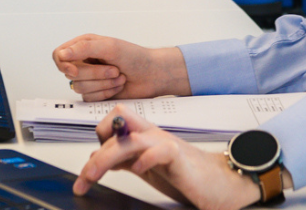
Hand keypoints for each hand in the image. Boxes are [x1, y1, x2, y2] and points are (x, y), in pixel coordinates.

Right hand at [52, 34, 191, 100]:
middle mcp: (84, 62)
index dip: (63, 64)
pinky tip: (118, 86)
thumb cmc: (135, 57)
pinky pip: (89, 98)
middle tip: (114, 69)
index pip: (59, 55)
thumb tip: (62, 54)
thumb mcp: (110, 47)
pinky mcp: (95, 94)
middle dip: (95, 74)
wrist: (152, 75)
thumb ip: (84, 48)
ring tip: (119, 77)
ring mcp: (89, 79)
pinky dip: (106, 93)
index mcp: (84, 46)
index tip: (74, 70)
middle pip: (70, 74)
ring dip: (103, 83)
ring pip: (80, 88)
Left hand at [75, 107, 259, 209]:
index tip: (88, 170)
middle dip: (95, 155)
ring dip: (107, 158)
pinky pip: (161, 150)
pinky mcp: (180, 157)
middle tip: (84, 180)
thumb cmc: (187, 176)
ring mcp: (166, 144)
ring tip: (94, 176)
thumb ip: (125, 160)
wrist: (222, 183)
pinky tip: (136, 170)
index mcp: (144, 137)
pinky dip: (145, 159)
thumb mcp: (147, 168)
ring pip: (130, 139)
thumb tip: (99, 158)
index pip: (113, 123)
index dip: (97, 141)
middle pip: (116, 127)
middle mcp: (153, 136)